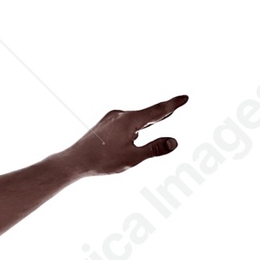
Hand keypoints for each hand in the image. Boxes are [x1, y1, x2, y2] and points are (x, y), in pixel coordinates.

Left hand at [65, 95, 187, 176]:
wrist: (73, 161)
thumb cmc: (102, 161)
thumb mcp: (132, 158)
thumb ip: (154, 149)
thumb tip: (174, 142)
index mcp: (130, 120)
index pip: (158, 111)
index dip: (173, 105)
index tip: (185, 98)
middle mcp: (121, 114)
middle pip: (148, 113)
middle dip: (163, 111)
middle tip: (177, 104)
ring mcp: (111, 118)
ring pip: (136, 119)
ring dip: (149, 120)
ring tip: (163, 117)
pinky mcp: (104, 125)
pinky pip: (125, 123)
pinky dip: (135, 126)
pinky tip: (136, 133)